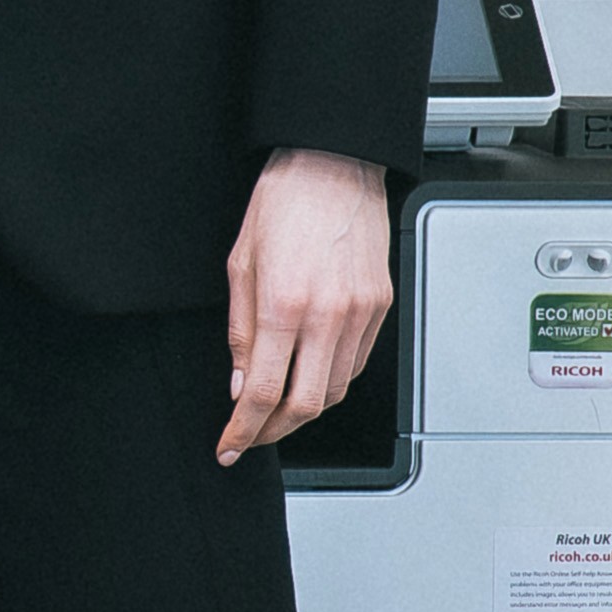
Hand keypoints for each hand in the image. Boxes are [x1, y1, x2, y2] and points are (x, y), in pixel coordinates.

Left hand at [220, 149, 391, 461]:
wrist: (333, 166)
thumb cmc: (284, 202)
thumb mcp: (240, 265)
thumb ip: (240, 331)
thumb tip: (239, 382)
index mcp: (285, 305)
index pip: (262, 392)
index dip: (243, 429)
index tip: (230, 446)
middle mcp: (328, 315)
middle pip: (306, 406)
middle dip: (273, 432)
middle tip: (251, 436)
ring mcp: (360, 313)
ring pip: (336, 391)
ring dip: (304, 410)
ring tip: (277, 410)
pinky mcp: (380, 306)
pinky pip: (356, 364)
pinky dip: (331, 382)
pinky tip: (310, 376)